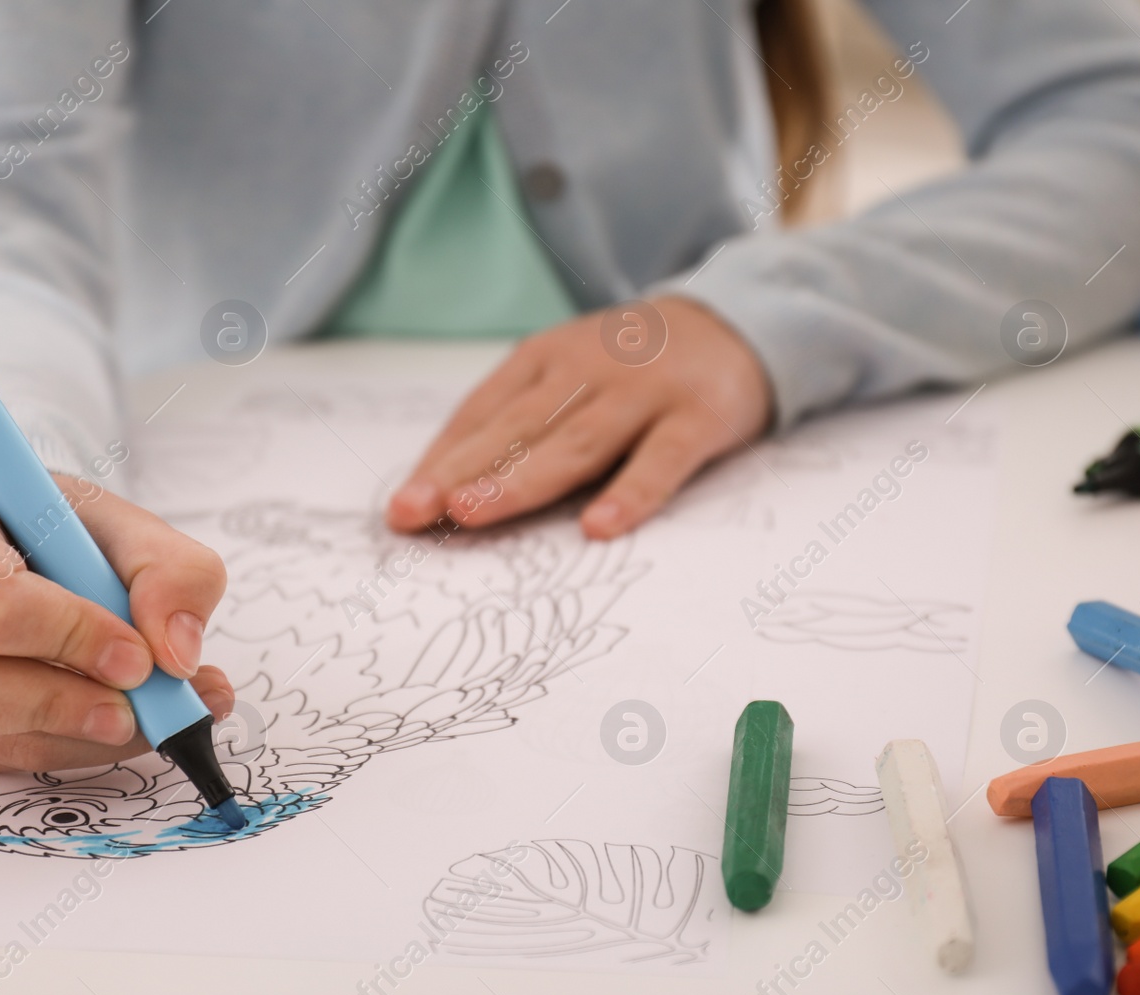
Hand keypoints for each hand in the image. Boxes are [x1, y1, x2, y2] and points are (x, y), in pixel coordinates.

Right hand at [0, 474, 232, 772]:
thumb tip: (176, 655)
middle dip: (55, 703)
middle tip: (135, 705)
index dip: (67, 635)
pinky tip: (117, 725)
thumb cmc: (66, 536)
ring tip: (146, 718)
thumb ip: (175, 574)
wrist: (31, 553)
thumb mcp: (131, 529)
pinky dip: (68, 750)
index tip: (137, 656)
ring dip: (70, 737)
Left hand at [385, 296, 773, 538]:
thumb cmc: (632, 368)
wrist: (737, 321)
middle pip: (516, 429)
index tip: (402, 507)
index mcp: (545, 360)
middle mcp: (587, 371)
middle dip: (459, 472)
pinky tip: (598, 527)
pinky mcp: (698, 416)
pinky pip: (661, 460)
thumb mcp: (570, 377)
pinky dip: (631, 493)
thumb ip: (520, 423)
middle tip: (411, 512)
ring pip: (574, 444)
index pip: (482, 414)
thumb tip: (449, 487)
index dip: (441, 460)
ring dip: (520, 482)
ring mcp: (643, 393)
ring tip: (472, 515)